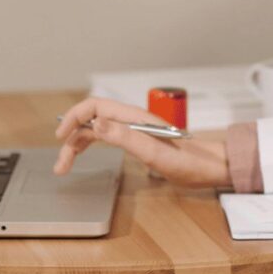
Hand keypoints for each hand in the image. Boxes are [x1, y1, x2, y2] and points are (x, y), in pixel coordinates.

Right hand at [54, 97, 230, 187]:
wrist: (212, 167)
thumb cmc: (190, 163)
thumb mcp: (156, 154)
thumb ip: (127, 138)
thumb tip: (96, 124)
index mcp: (136, 118)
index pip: (96, 107)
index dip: (74, 117)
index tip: (60, 137)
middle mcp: (133, 120)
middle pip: (92, 118)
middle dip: (71, 136)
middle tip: (60, 164)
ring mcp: (135, 129)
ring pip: (97, 129)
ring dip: (77, 144)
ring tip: (64, 166)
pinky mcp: (138, 139)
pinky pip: (107, 136)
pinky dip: (90, 144)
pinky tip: (82, 154)